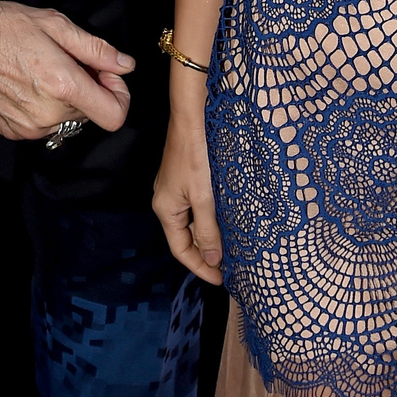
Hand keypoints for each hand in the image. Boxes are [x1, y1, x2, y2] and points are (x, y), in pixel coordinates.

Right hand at [0, 0, 132, 141]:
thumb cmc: (5, 28)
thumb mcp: (56, 25)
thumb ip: (96, 49)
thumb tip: (125, 64)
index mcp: (62, 85)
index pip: (115, 115)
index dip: (119, 94)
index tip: (107, 74)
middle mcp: (48, 114)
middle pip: (91, 113)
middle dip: (89, 88)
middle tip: (69, 61)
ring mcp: (29, 128)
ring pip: (68, 120)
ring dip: (67, 99)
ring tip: (46, 70)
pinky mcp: (14, 132)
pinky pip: (46, 125)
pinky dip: (47, 108)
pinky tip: (30, 84)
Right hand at [153, 107, 222, 285]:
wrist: (191, 117)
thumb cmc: (195, 155)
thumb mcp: (203, 197)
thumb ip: (207, 230)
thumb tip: (212, 259)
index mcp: (165, 209)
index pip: (181, 250)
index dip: (200, 267)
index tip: (222, 280)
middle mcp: (166, 202)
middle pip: (184, 238)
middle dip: (205, 254)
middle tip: (230, 267)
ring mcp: (174, 189)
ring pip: (191, 223)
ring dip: (208, 237)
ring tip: (231, 249)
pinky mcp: (184, 178)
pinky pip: (195, 208)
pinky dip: (209, 219)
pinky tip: (225, 221)